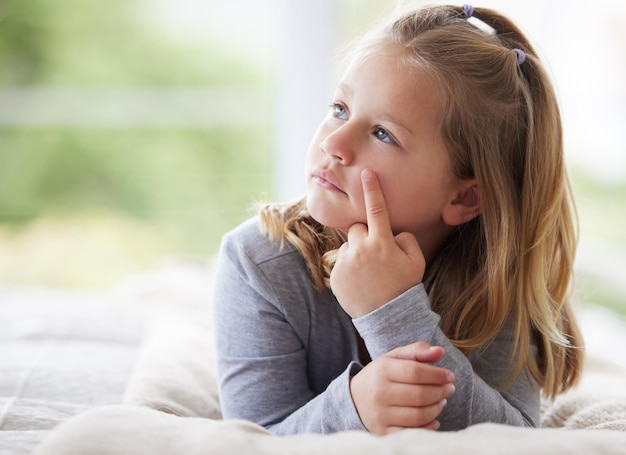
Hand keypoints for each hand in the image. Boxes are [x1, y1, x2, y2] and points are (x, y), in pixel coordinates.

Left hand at [330, 169, 424, 317]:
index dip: (372, 189)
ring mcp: (345, 262)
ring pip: (348, 246)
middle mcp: (360, 249)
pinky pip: (341, 262)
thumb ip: (405, 239)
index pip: (376, 209)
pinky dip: (348, 268)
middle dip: (366, 236)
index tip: (366, 173)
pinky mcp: (335, 275)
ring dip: (356, 253)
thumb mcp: (416, 261)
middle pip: (358, 228)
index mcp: (381, 242)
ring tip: (369, 274)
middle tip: (377, 256)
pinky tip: (360, 282)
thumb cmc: (404, 287)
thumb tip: (391, 232)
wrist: (388, 317)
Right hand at [350, 342, 454, 434]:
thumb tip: (440, 351)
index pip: (416, 372)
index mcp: (382, 370)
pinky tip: (434, 418)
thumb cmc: (380, 376)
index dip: (437, 374)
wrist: (354, 400)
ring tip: (442, 400)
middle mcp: (379, 393)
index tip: (450, 375)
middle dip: (441, 391)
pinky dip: (428, 427)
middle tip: (450, 388)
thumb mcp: (393, 358)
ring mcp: (380, 415)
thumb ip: (416, 351)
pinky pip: (412, 432)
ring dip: (437, 408)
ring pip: (419, 415)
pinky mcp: (383, 432)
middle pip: (420, 394)